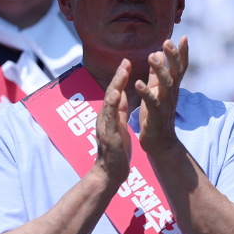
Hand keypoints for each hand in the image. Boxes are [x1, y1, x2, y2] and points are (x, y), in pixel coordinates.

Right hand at [92, 59, 132, 188]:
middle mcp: (104, 117)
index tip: (128, 62)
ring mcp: (104, 125)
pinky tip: (116, 95)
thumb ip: (118, 109)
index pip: (115, 91)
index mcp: (109, 114)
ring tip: (122, 72)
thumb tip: (119, 92)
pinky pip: (110, 118)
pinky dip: (112, 105)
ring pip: (109, 102)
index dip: (121, 77)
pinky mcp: (108, 135)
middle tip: (126, 61)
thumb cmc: (116, 150)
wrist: (110, 173)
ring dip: (115, 86)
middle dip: (118, 76)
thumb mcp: (119, 125)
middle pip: (111, 92)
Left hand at [136, 36, 188, 154]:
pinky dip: (146, 92)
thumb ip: (156, 74)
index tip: (184, 36)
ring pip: (166, 84)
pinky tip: (138, 83)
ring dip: (160, 70)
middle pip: (176, 72)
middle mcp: (172, 93)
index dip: (182, 53)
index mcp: (171, 87)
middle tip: (167, 42)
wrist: (160, 141)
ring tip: (151, 57)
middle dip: (173, 57)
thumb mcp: (157, 90)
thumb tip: (156, 53)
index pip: (180, 67)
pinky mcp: (156, 115)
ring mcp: (165, 104)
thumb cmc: (156, 115)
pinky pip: (152, 102)